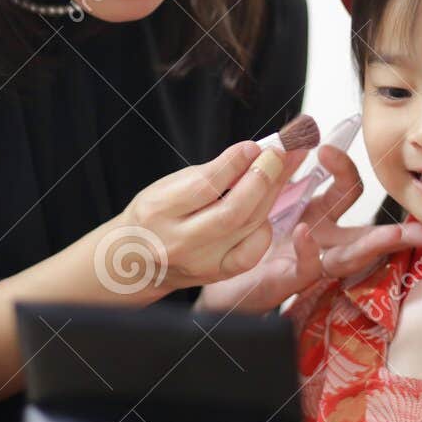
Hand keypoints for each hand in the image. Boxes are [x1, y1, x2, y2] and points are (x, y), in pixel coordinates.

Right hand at [113, 141, 309, 293]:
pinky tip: (267, 209)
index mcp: (159, 211)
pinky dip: (264, 227)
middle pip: (232, 212)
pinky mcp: (218, 274)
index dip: (234, 164)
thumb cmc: (154, 214)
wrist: (137, 259)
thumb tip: (251, 154)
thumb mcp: (168, 185)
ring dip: (271, 194)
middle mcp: (180, 242)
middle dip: (261, 179)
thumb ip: (209, 173)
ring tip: (283, 169)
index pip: (204, 187)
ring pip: (247, 227)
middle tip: (277, 155)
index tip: (252, 147)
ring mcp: (201, 262)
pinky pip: (252, 252)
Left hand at [192, 143, 421, 312]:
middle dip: (395, 232)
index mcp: (318, 214)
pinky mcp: (289, 279)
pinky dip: (309, 249)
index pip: (346, 191)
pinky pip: (308, 266)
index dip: (345, 169)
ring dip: (372, 246)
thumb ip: (283, 167)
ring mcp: (310, 261)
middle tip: (421, 228)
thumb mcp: (266, 192)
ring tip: (392, 235)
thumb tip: (296, 130)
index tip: (329, 146)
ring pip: (349, 256)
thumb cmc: (246, 232)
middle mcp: (321, 238)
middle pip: (365, 234)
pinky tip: (305, 233)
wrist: (215, 270)